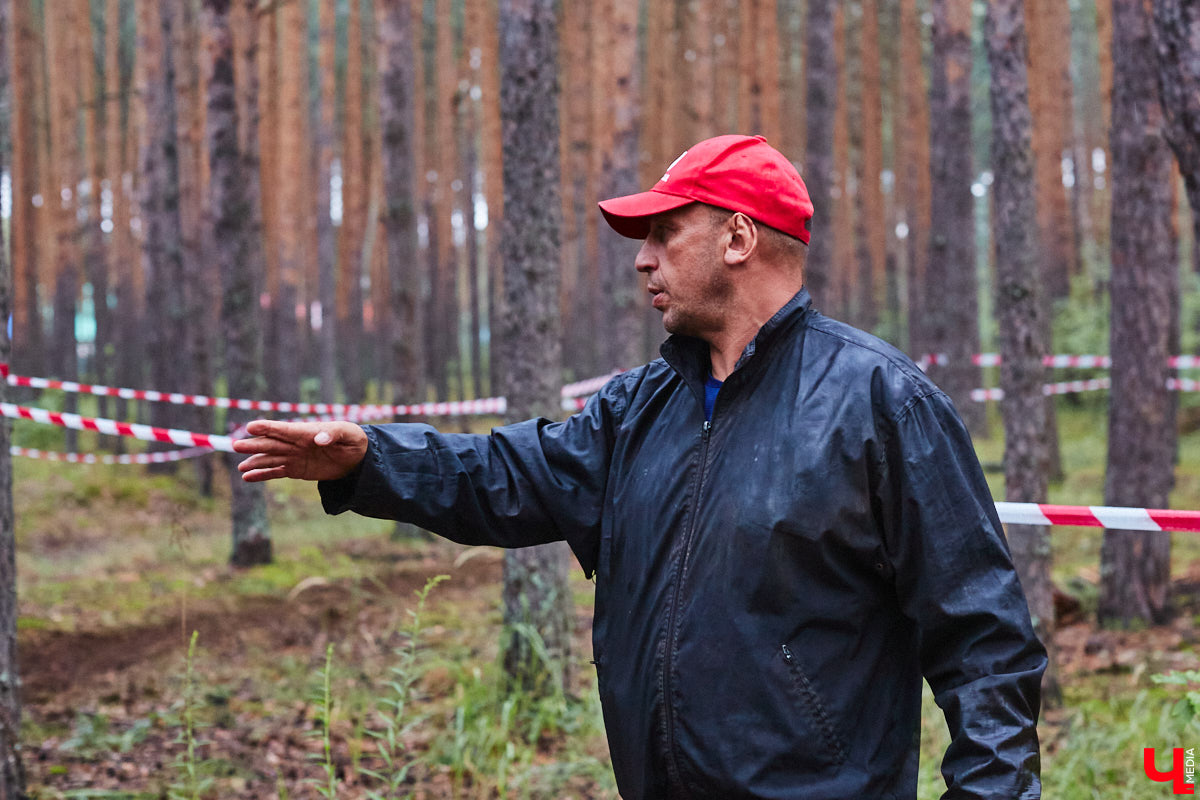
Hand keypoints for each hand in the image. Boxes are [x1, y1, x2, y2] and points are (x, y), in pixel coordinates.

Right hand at [232, 420, 368, 482]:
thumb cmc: (352, 439)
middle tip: (236, 446)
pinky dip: (262, 475)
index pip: (284, 429)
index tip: (251, 427)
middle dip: (254, 445)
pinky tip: (247, 477)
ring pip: (270, 459)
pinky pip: (276, 472)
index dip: (267, 428)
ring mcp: (294, 456)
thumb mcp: (347, 434)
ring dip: (255, 462)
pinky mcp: (295, 470)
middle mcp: (295, 444)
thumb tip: (320, 439)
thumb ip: (333, 435)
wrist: (357, 457)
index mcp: (306, 432)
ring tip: (240, 467)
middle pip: (271, 444)